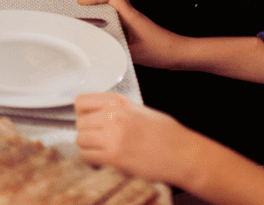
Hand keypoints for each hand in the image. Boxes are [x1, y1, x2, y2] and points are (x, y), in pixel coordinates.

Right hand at [72, 0, 183, 67]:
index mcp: (130, 15)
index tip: (80, 2)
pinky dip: (103, 1)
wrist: (180, 52)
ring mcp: (131, 14)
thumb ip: (116, 48)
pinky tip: (96, 10)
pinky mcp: (132, 19)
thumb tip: (96, 46)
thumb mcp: (136, 54)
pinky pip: (115, 3)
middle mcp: (130, 10)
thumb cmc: (162, 52)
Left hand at [76, 93, 196, 186]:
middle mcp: (112, 115)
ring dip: (88, 148)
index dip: (83, 114)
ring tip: (101, 152)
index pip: (81, 102)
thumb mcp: (138, 110)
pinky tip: (103, 162)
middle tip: (98, 141)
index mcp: (117, 101)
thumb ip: (114, 110)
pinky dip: (91, 161)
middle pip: (79, 124)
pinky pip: (87, 157)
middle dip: (87, 133)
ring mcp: (112, 136)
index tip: (89, 121)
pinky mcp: (114, 157)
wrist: (184, 154)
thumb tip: (94, 116)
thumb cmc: (166, 133)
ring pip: (80, 140)